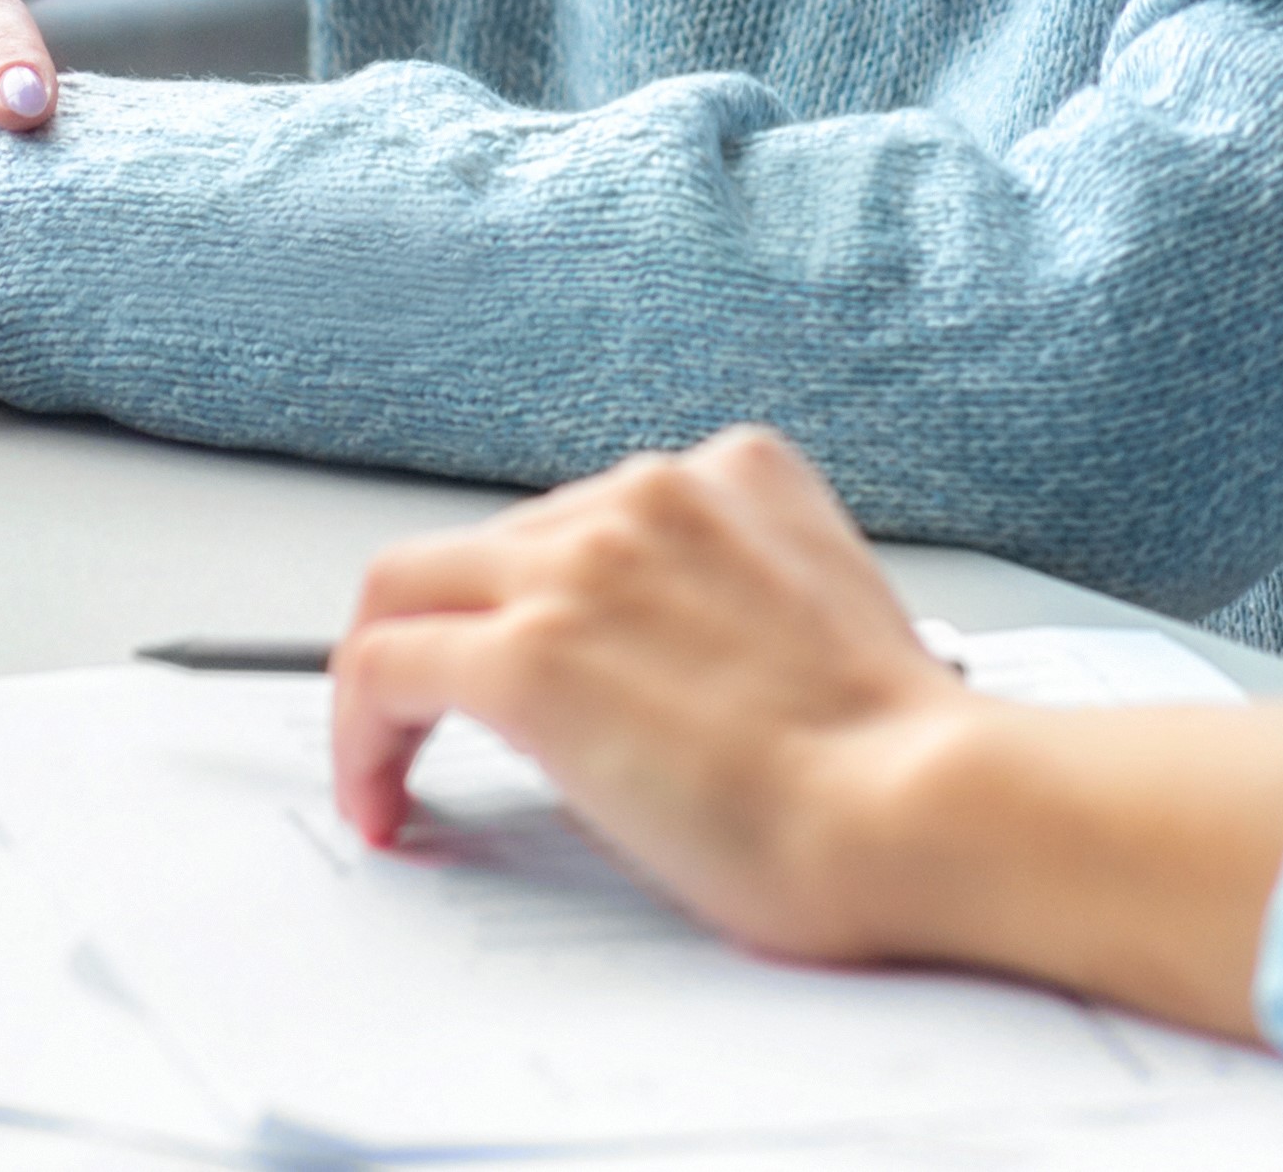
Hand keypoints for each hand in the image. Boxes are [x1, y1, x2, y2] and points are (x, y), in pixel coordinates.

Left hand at [327, 429, 1282, 1041]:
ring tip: (390, 764)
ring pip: (407, 589)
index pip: (584, 512)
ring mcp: (582, 567)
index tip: (522, 661)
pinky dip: (360, 736)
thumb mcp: (826, 615)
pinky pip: (378, 669)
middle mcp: (649, 492)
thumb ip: (740, 597)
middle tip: (431, 720)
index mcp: (736, 474)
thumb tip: (668, 673)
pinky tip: (383, 799)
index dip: (536, 600)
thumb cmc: (898, 759)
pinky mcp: (529, 658)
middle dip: (452, 635)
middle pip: (485, 544)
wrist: (922, 808)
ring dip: (388, 679)